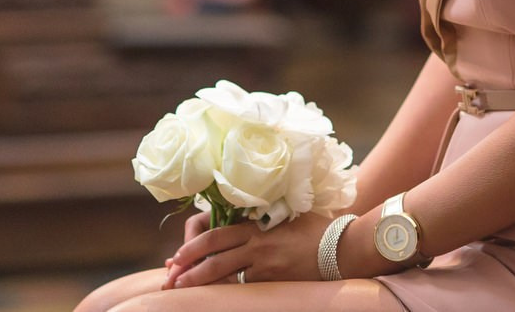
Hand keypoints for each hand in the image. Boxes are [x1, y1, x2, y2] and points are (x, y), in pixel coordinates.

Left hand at [163, 213, 334, 288]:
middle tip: (171, 278)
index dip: (193, 246)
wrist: (343, 247)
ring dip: (204, 285)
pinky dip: (229, 294)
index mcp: (257, 227)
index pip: (216, 235)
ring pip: (227, 278)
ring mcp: (267, 268)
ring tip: (184, 291)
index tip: (177, 255)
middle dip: (190, 270)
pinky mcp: (277, 283)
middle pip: (215, 258)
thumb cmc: (316, 228)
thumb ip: (261, 218)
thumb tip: (237, 220)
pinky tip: (216, 299)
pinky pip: (247, 290)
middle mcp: (258, 247)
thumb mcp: (285, 215)